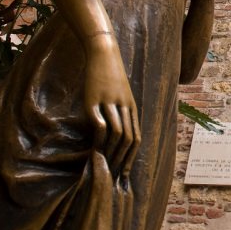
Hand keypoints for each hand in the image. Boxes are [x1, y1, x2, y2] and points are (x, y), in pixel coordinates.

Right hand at [83, 34, 139, 177]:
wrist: (104, 53)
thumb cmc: (111, 75)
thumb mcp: (120, 94)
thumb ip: (119, 111)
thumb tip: (114, 132)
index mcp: (132, 108)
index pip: (136, 137)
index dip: (132, 156)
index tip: (126, 173)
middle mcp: (124, 107)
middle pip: (129, 138)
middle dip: (123, 159)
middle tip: (115, 175)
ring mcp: (110, 104)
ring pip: (117, 132)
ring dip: (111, 152)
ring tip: (104, 166)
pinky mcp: (94, 100)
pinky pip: (100, 123)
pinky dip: (99, 138)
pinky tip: (94, 148)